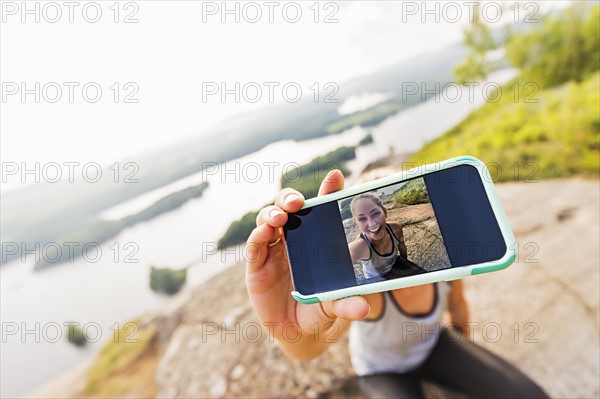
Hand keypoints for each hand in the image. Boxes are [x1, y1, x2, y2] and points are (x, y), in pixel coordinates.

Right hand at [245, 169, 369, 358]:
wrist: (297, 332)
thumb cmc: (319, 308)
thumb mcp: (335, 304)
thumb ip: (347, 303)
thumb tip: (365, 307)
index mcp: (315, 239)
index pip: (320, 209)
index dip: (326, 190)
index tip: (335, 177)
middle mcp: (292, 238)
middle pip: (286, 207)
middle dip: (289, 198)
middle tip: (296, 203)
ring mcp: (273, 249)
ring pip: (267, 219)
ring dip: (272, 213)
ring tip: (280, 218)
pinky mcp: (256, 265)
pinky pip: (254, 245)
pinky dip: (257, 236)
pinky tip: (264, 233)